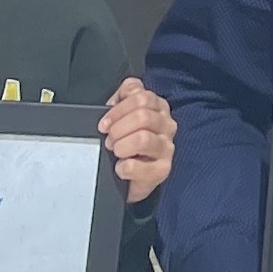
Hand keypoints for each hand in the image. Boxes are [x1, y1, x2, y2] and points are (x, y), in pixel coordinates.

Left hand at [101, 77, 176, 199]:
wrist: (130, 177)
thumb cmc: (127, 142)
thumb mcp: (123, 114)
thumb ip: (124, 97)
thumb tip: (122, 94)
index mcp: (159, 107)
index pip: (141, 97)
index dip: (117, 110)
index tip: (104, 124)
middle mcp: (167, 125)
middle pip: (142, 116)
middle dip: (118, 129)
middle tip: (109, 139)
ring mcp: (167, 148)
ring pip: (142, 138)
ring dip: (121, 146)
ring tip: (116, 151)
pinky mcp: (162, 170)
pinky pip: (135, 166)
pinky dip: (122, 167)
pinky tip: (120, 168)